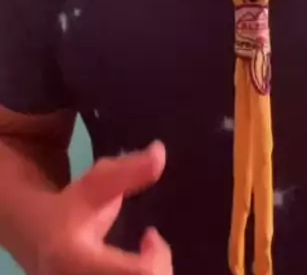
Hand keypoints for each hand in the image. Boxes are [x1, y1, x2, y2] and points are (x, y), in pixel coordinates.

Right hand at [37, 141, 170, 274]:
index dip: (157, 258)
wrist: (37, 238)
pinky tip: (140, 270)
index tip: (151, 234)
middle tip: (154, 250)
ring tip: (147, 262)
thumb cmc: (72, 207)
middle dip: (159, 269)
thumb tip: (160, 152)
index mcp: (74, 260)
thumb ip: (128, 171)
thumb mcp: (96, 183)